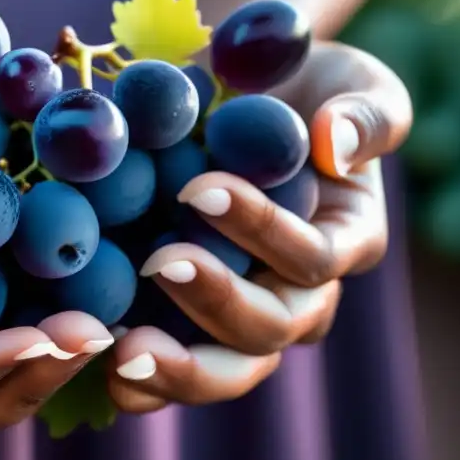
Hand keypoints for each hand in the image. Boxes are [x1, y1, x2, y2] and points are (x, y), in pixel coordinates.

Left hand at [109, 41, 411, 412]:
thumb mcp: (352, 82)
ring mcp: (236, 315)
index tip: (199, 190)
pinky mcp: (183, 323)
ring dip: (176, 369)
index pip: (312, 256)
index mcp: (344, 242)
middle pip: (269, 330)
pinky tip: (93, 358)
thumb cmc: (302, 86)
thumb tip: (335, 145)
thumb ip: (366, 113)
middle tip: (161, 266)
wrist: (237, 101)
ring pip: (223, 369)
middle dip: (217, 303)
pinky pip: (166, 369)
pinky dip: (134, 378)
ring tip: (122, 351)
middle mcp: (296, 294)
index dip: (262, 229)